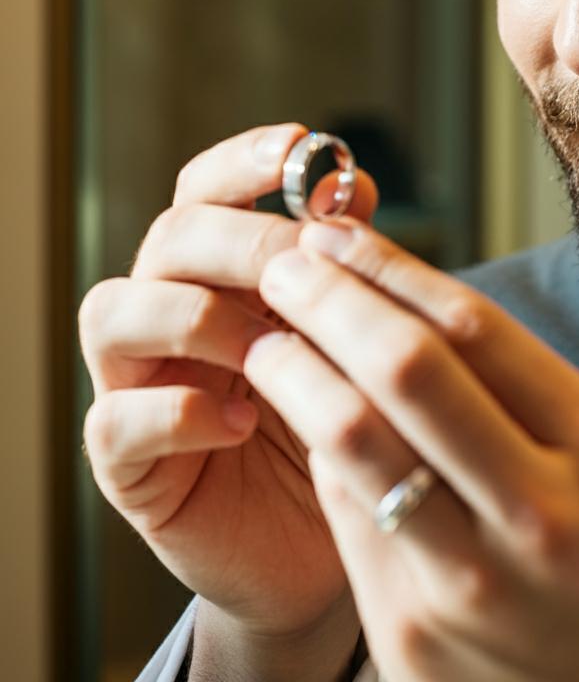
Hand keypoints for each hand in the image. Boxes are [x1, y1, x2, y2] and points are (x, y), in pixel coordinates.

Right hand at [78, 125, 377, 656]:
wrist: (325, 542)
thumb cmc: (339, 422)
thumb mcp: (349, 338)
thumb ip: (342, 266)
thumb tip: (351, 187)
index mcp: (222, 274)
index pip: (208, 191)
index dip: (246, 163)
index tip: (302, 148)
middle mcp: (169, 313)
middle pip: (169, 238)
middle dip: (238, 239)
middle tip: (300, 263)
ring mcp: (138, 383)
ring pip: (115, 311)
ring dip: (195, 316)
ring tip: (266, 348)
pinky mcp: (127, 463)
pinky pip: (115, 421)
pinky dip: (176, 411)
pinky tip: (239, 421)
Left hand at [244, 220, 578, 681]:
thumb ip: (516, 386)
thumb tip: (396, 305)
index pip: (474, 326)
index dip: (391, 267)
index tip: (339, 233)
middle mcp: (540, 510)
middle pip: (408, 367)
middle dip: (330, 298)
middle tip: (286, 260)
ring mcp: (472, 580)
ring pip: (354, 438)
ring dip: (294, 368)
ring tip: (267, 334)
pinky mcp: (413, 633)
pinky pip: (347, 512)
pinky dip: (319, 447)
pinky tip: (300, 412)